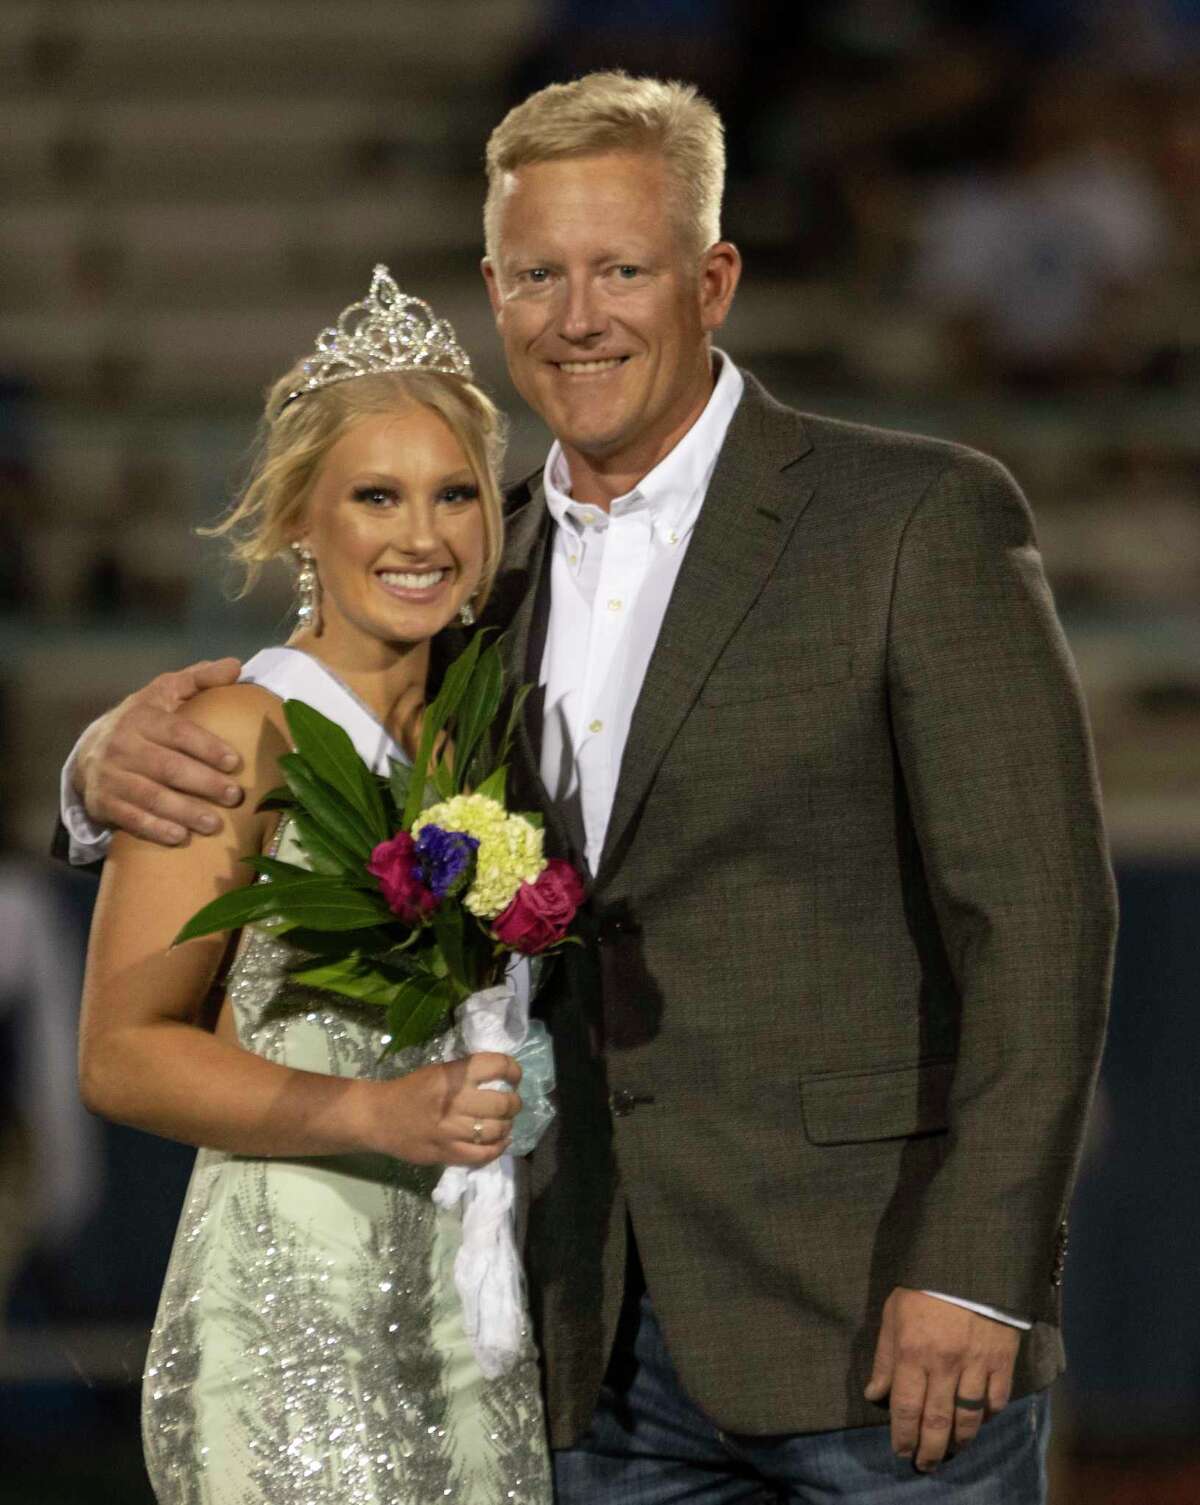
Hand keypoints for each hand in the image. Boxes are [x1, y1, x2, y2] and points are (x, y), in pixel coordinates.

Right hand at [76, 659, 243, 843]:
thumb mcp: (165, 692)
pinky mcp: (103, 802)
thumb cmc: (144, 720)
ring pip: (151, 796)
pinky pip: (131, 818)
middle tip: (235, 796)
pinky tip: (181, 837)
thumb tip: (235, 665)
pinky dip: (156, 829)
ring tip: (214, 823)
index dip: (207, 747)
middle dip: (204, 783)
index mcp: (142, 716)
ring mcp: (110, 775)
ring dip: (185, 812)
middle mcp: (123, 745)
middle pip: (168, 767)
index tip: (234, 763)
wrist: (90, 751)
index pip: (178, 732)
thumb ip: (199, 679)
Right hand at [365, 1052, 522, 1166]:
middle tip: (512, 1103)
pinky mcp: (447, 1154)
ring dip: (507, 1126)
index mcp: (453, 1075)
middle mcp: (455, 1102)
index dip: (513, 1070)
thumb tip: (501, 1076)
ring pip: (496, 1130)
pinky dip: (498, 1148)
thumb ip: (467, 1074)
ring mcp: (451, 1131)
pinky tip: (501, 1142)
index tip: (515, 1076)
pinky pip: (483, 1155)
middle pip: (503, 1103)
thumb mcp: (439, 1071)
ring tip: (504, 1123)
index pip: (497, 1066)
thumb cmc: (409, 1090)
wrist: (378, 1117)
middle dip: (514, 1103)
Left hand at [864, 1287, 1019, 1471]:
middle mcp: (944, 1363)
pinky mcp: (1002, 1359)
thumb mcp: (893, 1312)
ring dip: (959, 1441)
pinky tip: (978, 1421)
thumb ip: (884, 1356)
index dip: (902, 1436)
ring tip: (951, 1452)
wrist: (968, 1259)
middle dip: (929, 1449)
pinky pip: (996, 1399)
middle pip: (937, 1420)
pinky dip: (987, 1415)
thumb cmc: (922, 1285)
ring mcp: (976, 1363)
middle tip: (925, 1465)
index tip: (900, 1452)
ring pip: (969, 1417)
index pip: (905, 1407)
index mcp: (913, 1351)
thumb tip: (875, 1394)